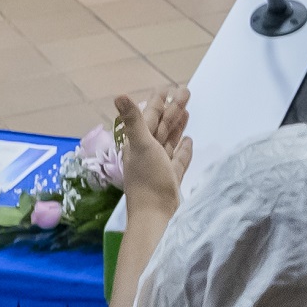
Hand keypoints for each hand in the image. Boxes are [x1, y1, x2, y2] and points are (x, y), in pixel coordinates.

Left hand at [114, 87, 191, 222]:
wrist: (155, 217)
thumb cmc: (148, 181)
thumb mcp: (141, 146)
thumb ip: (133, 120)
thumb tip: (118, 94)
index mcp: (139, 144)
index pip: (149, 117)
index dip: (157, 102)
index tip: (166, 88)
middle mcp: (147, 153)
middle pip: (161, 126)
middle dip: (173, 110)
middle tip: (186, 92)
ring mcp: (159, 167)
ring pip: (169, 141)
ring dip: (177, 126)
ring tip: (188, 111)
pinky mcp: (171, 179)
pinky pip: (178, 159)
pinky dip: (183, 149)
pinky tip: (188, 140)